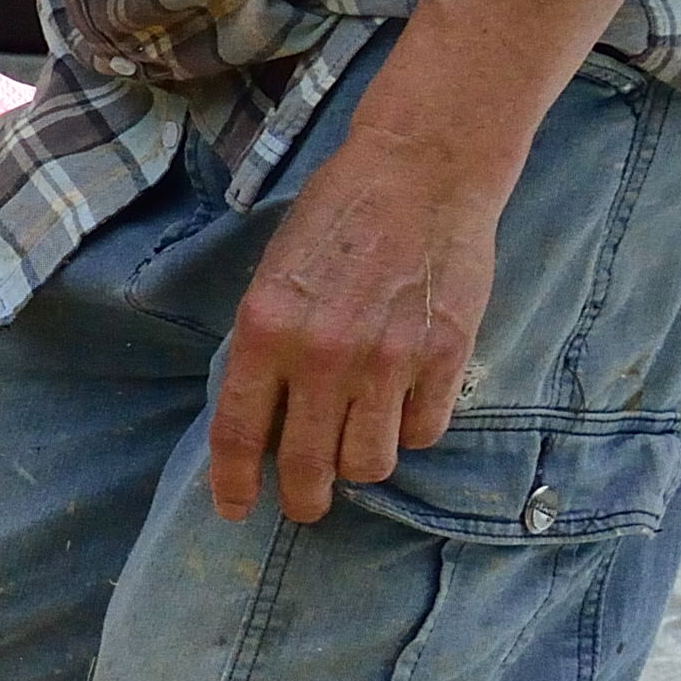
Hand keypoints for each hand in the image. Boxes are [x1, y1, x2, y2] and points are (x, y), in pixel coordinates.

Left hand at [210, 121, 508, 524]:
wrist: (422, 170)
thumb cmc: (339, 214)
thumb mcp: (275, 275)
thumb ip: (267, 346)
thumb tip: (265, 416)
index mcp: (265, 330)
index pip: (240, 433)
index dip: (235, 483)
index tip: (234, 510)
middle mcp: (323, 355)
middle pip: (309, 465)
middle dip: (304, 498)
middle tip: (305, 504)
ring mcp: (388, 361)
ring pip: (371, 462)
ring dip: (361, 464)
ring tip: (358, 447)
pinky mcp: (445, 358)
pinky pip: (424, 431)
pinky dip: (411, 431)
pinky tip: (405, 407)